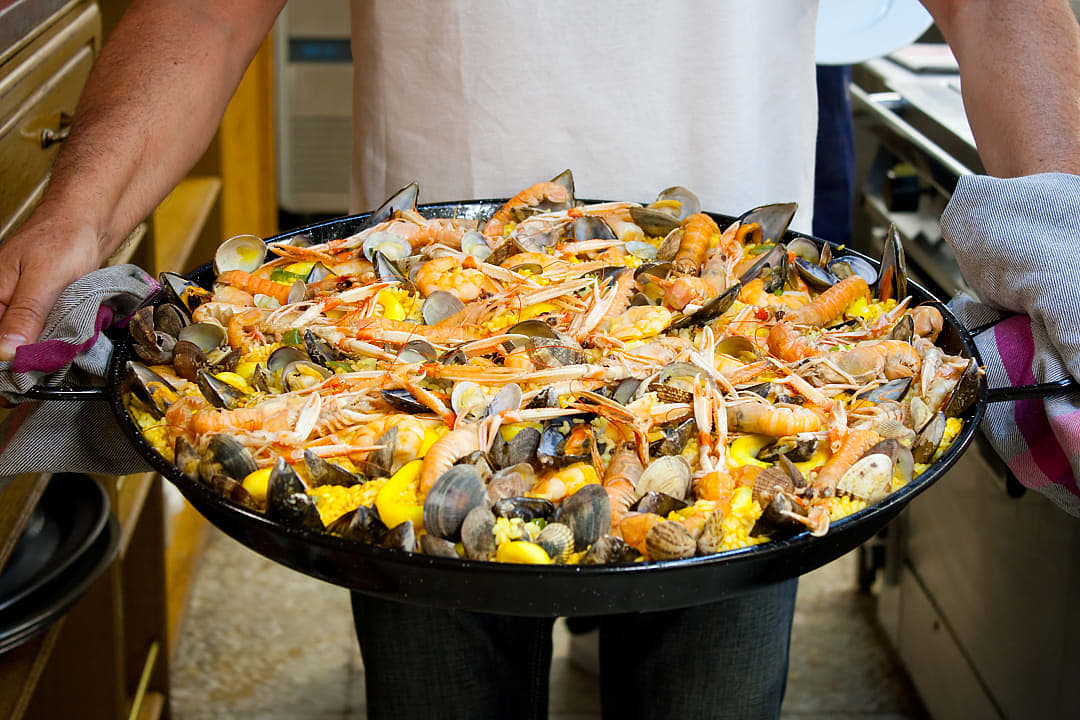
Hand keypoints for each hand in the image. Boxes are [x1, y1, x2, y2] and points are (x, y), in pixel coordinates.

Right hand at [0, 211, 103, 359]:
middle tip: (47, 366)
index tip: (27, 373)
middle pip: (8, 342)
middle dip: (27, 356)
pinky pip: (43, 329)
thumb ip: (24, 315)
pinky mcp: (42, 304)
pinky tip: (65, 341)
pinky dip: (54, 337)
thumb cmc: (64, 238)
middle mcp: (2, 300)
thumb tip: (6, 351)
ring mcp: (23, 302)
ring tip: (58, 354)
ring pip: (27, 338)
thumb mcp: (43, 281)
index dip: (8, 359)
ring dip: (43, 349)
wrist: (89, 220)